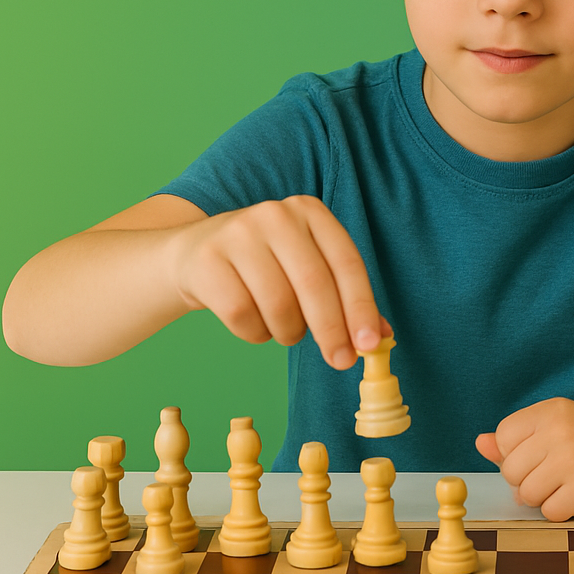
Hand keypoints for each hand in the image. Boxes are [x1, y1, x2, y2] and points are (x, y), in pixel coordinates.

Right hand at [166, 194, 389, 367]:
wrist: (192, 254)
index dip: (361, 307)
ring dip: (288, 332)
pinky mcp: (208, 261)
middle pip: (314, 283)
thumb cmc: (265, 265)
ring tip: (284, 329)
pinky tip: (253, 323)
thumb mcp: (306, 266)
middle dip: (332, 330)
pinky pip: (242, 315)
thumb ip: (344, 296)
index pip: (346, 263)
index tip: (369, 345)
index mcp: (310, 212)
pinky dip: (255, 333)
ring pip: (279, 305)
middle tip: (341, 361)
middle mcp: (276, 215)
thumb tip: (381, 337)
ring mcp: (238, 234)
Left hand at [475, 397, 573, 520]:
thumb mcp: (561, 431)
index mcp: (553, 409)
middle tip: (558, 476)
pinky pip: (549, 512)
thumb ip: (520, 439)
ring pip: (526, 494)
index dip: (517, 455)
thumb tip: (480, 443)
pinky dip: (562, 513)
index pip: (504, 436)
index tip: (542, 457)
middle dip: (528, 482)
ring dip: (544, 499)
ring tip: (570, 486)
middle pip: (510, 470)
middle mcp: (561, 429)